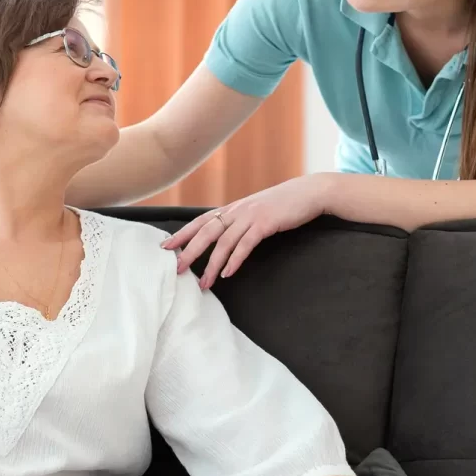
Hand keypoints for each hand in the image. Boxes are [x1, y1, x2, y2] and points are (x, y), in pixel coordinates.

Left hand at [162, 174, 327, 288]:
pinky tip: (228, 273)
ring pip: (223, 242)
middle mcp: (237, 210)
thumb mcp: (256, 209)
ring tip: (204, 283)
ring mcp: (251, 216)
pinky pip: (245, 244)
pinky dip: (235, 260)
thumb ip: (240, 220)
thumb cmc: (283, 204)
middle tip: (177, 269)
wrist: (309, 192)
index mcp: (232, 208)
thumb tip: (226, 236)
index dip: (182, 234)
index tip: (166, 246)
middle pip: (205, 232)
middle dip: (189, 251)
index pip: (200, 221)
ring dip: (212, 264)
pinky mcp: (266, 223)